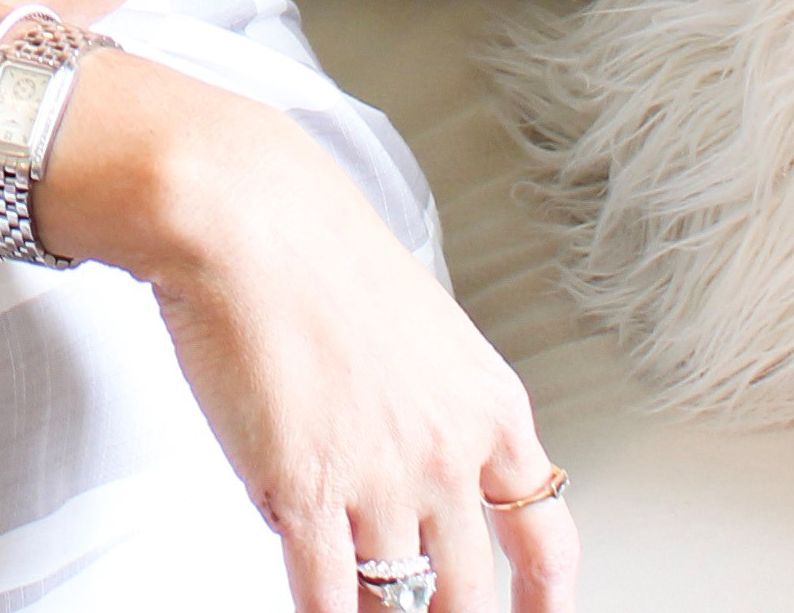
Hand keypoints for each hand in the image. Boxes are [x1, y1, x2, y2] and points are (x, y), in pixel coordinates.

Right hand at [129, 101, 580, 612]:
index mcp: (490, 410)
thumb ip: (434, 408)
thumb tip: (416, 467)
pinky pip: (326, 597)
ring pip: (394, 600)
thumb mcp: (423, 329)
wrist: (247, 218)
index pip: (546, 538)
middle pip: (466, 589)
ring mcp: (381, 482)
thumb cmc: (318, 250)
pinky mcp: (305, 495)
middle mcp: (448, 455)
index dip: (546, 601)